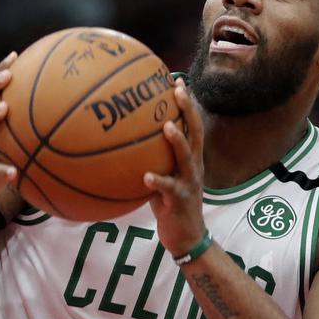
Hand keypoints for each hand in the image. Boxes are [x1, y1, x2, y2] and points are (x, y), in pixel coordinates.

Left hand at [144, 79, 207, 254]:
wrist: (187, 237)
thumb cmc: (169, 205)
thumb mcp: (161, 177)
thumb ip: (150, 159)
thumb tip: (123, 142)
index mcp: (190, 158)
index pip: (191, 125)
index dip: (187, 104)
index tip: (178, 81)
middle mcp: (193, 166)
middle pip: (195, 132)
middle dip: (188, 110)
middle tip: (178, 90)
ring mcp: (189, 183)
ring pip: (187, 158)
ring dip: (177, 141)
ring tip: (166, 126)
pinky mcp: (180, 201)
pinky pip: (169, 189)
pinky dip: (158, 182)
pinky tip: (146, 176)